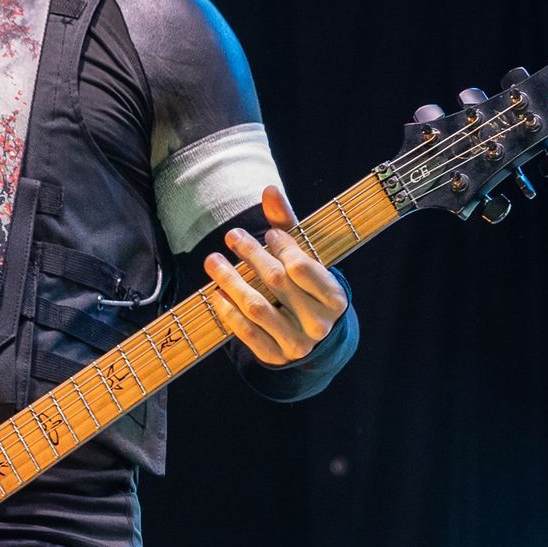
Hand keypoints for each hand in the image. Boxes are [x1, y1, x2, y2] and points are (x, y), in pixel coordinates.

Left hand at [204, 185, 348, 366]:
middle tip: (232, 236)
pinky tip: (215, 293)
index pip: (301, 266)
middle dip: (251, 255)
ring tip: (212, 261)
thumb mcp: (302, 256)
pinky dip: (228, 312)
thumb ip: (287, 225)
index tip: (266, 233)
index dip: (281, 247)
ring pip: (256, 307)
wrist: (309, 336)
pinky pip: (246, 333)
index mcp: (335, 298)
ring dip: (230, 281)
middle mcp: (319, 325)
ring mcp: (297, 344)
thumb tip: (269, 189)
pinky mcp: (275, 357)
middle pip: (276, 282)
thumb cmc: (304, 286)